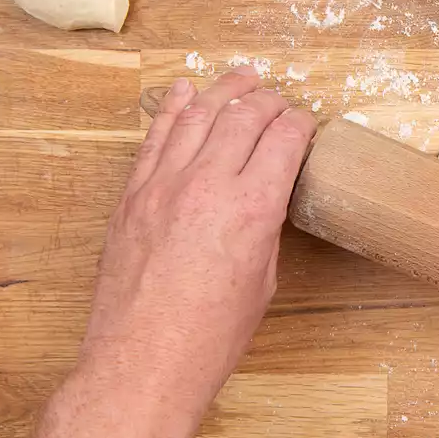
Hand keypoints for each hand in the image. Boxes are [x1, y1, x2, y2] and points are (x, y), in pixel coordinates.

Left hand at [82, 66, 317, 413]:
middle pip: (244, 116)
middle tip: (279, 98)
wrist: (143, 362)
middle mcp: (208, 185)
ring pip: (198, 115)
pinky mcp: (133, 197)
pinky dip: (173, 110)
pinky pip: (155, 139)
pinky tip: (185, 92)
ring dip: (224, 90)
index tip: (306, 123)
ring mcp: (164, 186)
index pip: (284, 139)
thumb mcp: (263, 280)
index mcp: (253, 208)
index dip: (301, 124)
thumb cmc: (211, 336)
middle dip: (268, 100)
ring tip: (242, 75)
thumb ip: (264, 228)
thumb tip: (262, 200)